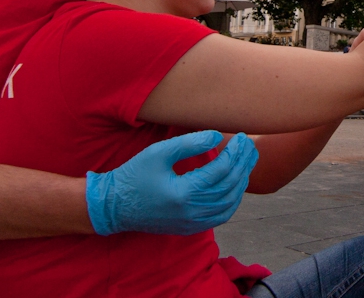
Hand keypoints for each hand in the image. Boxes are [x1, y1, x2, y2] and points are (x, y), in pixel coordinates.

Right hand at [86, 131, 257, 235]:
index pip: (221, 170)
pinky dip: (233, 199)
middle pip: (230, 186)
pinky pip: (221, 215)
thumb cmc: (134, 175)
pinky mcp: (190, 228)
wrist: (114, 206)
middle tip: (250, 145)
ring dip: (242, 181)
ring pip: (229, 203)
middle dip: (243, 163)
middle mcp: (191, 212)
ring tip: (247, 161)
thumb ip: (189, 143)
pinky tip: (237, 184)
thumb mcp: (159, 152)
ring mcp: (192, 223)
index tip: (240, 137)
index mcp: (183, 193)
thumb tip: (217, 136)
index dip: (234, 152)